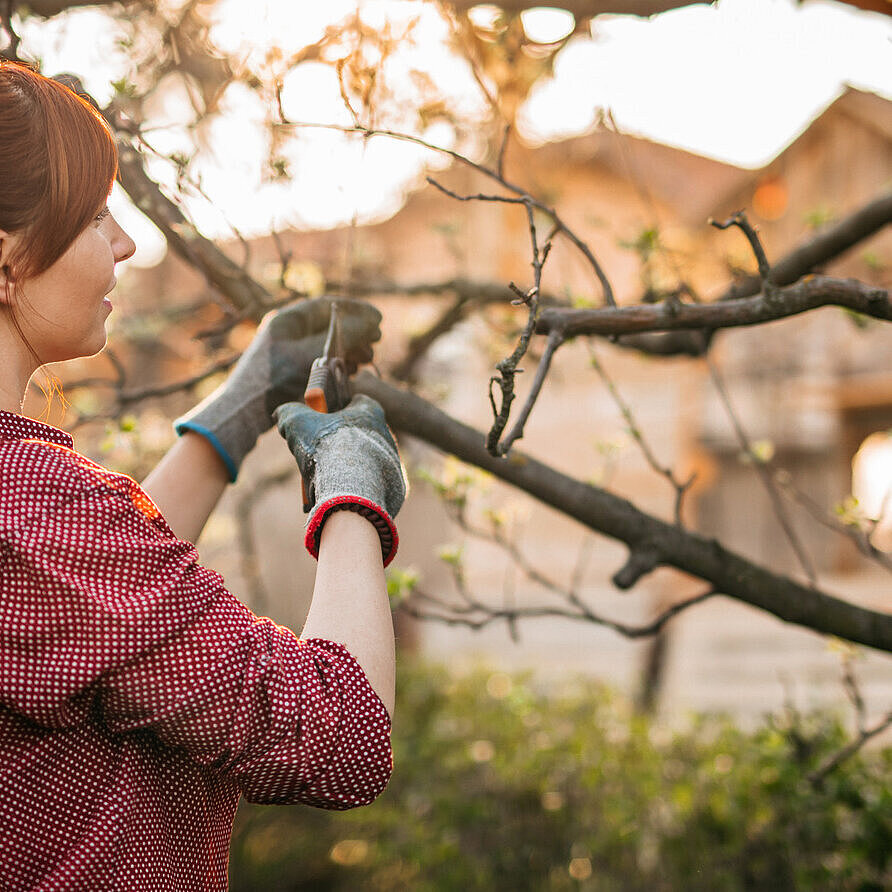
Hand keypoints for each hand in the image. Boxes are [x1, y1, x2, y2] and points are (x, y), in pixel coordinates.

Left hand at [175, 297, 380, 480]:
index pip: (327, 306)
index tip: (378, 317)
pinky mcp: (292, 371)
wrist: (243, 412)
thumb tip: (369, 322)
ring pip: (327, 344)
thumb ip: (342, 336)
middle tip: (377, 339)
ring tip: (368, 358)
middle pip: (329, 325)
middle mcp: (289, 332)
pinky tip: (352, 371)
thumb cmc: (275, 380)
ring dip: (350, 348)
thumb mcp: (312, 355)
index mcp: (288, 320)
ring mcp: (290, 351)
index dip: (356, 310)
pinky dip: (339, 363)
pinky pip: (321, 360)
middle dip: (356, 331)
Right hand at [275, 395, 406, 565]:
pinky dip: (358, 486)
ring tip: (327, 478)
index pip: (356, 401)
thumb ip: (288, 412)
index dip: (337, 408)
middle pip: (359, 432)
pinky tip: (340, 492)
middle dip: (340, 441)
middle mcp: (386, 433)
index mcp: (369, 411)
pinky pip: (373, 482)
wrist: (353, 491)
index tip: (322, 418)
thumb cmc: (328, 449)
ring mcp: (393, 460)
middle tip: (319, 454)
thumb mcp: (298, 423)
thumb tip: (281, 413)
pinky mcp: (394, 485)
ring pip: (365, 459)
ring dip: (348, 466)